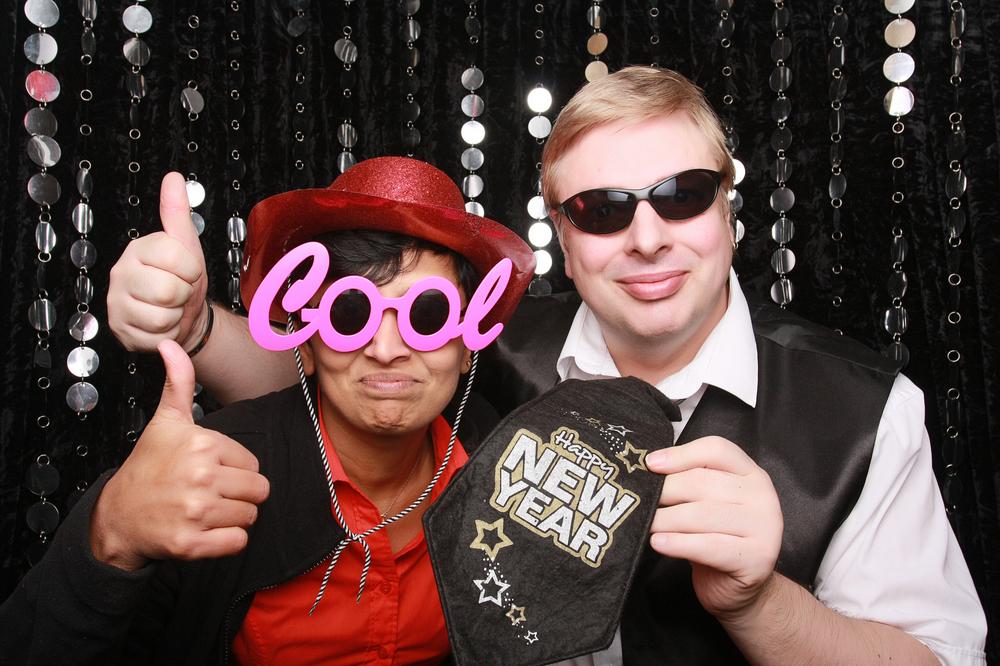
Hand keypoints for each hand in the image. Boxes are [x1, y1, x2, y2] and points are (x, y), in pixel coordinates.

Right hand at [89, 340, 270, 570]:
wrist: (118, 516)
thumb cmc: (149, 467)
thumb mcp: (166, 421)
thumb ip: (178, 382)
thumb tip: (170, 345)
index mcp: (202, 445)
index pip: (253, 464)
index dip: (235, 469)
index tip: (209, 471)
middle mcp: (201, 477)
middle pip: (258, 491)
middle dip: (240, 495)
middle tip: (210, 493)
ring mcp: (195, 512)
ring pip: (250, 517)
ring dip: (232, 518)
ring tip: (205, 510)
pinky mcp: (191, 544)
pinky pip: (238, 543)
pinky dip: (226, 542)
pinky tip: (205, 530)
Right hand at [107, 172, 207, 352]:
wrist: (184, 317)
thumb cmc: (183, 279)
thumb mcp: (186, 245)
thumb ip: (178, 213)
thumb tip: (173, 178)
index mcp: (139, 249)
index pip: (175, 258)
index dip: (191, 269)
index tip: (186, 271)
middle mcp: (122, 274)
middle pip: (169, 290)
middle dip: (184, 295)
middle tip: (178, 292)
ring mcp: (117, 303)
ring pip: (163, 315)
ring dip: (176, 315)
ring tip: (170, 307)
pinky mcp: (121, 330)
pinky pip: (156, 336)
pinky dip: (167, 333)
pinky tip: (161, 323)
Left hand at [646, 436, 782, 619]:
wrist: (739, 589)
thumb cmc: (716, 539)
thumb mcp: (707, 504)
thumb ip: (689, 482)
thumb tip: (649, 469)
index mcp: (751, 473)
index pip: (716, 449)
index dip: (680, 454)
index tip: (650, 464)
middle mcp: (763, 495)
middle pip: (703, 481)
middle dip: (665, 491)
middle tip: (639, 501)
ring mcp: (765, 527)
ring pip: (702, 514)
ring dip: (665, 519)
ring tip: (644, 524)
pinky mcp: (757, 558)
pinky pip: (709, 546)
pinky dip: (678, 543)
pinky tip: (658, 543)